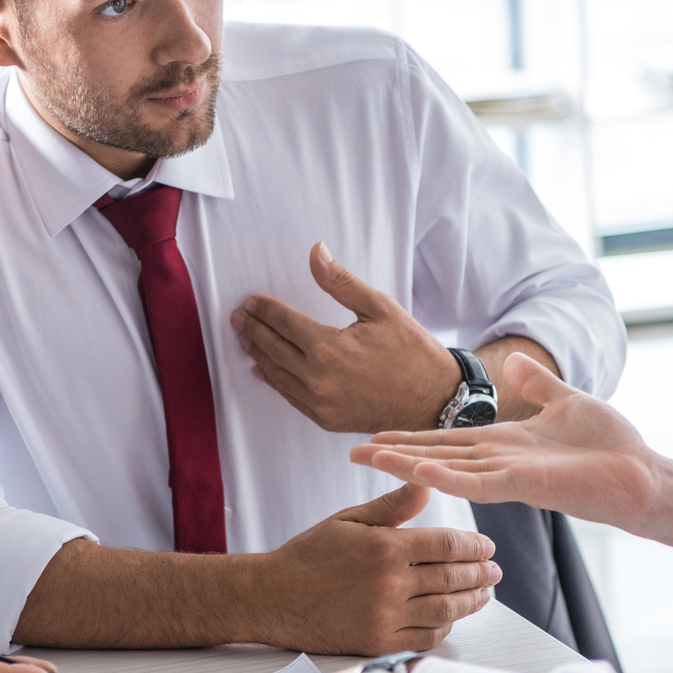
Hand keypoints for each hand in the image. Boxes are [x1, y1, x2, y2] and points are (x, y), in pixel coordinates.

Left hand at [231, 243, 458, 433]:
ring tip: (245, 338)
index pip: (284, 324)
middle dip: (253, 330)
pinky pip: (291, 398)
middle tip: (237, 317)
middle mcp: (318, 379)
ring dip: (259, 355)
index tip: (250, 302)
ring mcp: (320, 404)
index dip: (265, 310)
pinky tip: (264, 371)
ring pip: (277, 376)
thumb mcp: (379, 307)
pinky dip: (275, 382)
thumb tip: (316, 252)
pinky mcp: (326, 419)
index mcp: (329, 349)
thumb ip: (340, 282)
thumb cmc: (412, 351)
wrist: (435, 399)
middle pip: (274, 349)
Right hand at [250, 483, 498, 654]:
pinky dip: (445, 627)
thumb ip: (392, 507)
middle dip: (480, 573)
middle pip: (452, 578)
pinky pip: (425, 638)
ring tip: (484, 594)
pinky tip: (452, 617)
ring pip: (446, 611)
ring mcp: (385, 617)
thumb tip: (426, 484)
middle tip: (495, 570)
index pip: (447, 545)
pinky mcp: (378, 643)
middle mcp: (389, 584)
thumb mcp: (348, 520)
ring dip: (471, 602)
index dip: (474, 545)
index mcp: (384, 548)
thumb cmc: (307, 556)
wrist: (272, 598)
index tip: (486, 545)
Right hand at [350, 352, 672, 561]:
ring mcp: (509, 477)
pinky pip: (480, 484)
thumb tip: (512, 360)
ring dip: (407, 467)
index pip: (445, 441)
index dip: (409, 439)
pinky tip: (421, 471)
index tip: (373, 437)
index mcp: (504, 445)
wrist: (645, 476)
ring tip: (367, 459)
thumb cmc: (611, 445)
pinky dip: (450, 479)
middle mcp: (498, 463)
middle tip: (350, 454)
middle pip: (434, 458)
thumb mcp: (566, 401)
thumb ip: (536, 384)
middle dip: (393, 456)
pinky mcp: (527, 486)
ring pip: (446, 471)